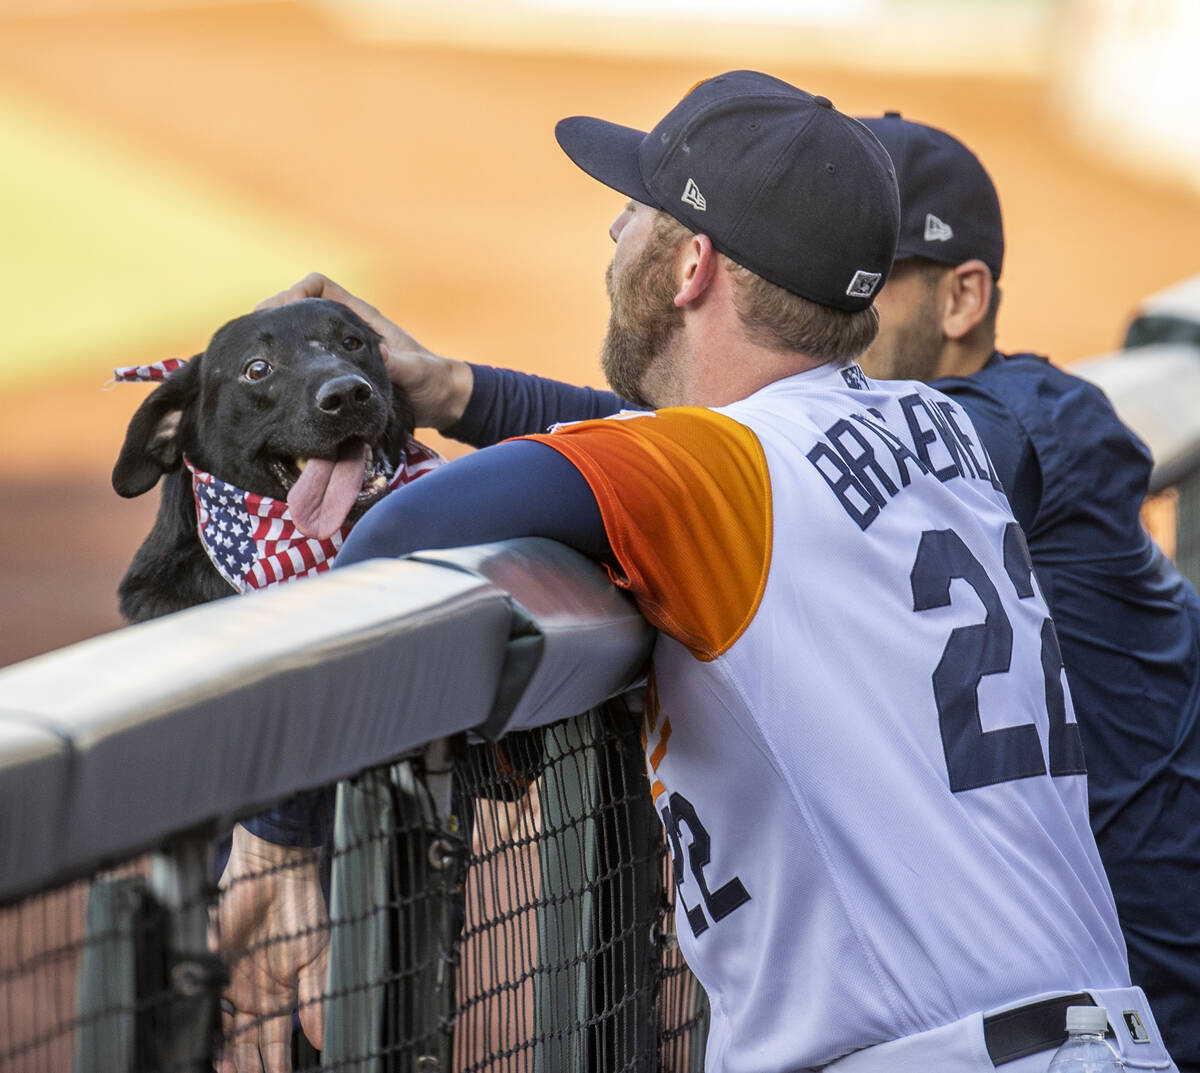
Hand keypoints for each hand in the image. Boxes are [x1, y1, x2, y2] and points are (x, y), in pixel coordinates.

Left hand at [214, 825, 328, 1071]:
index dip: (277, 1064)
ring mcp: (234, 981)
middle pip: (249, 1041)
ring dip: (226, 1054)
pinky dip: (207, 1024)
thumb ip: (316, 998)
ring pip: (225, 1030)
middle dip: (248, 1065)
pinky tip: (208, 1043)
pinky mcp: (214, 966)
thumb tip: (322, 1038)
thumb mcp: (316, 956)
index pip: (279, 1040)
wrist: (274, 872)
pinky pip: (206, 1003)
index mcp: (284, 993)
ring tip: (227, 1070)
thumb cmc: (302, 908)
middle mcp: (257, 993)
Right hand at [255, 273, 472, 430]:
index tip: (280, 313)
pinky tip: (276, 383)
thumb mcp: (418, 373)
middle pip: (299, 308)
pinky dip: (289, 365)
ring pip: (299, 336)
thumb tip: (380, 354)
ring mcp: (340, 351)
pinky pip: (307, 361)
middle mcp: (346, 331)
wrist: (443, 402)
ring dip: (278, 343)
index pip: (318, 286)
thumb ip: (400, 364)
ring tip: (254, 359)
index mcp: (361, 319)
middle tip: (254, 339)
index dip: (296, 292)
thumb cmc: (433, 382)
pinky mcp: (339, 374)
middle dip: (275, 318)